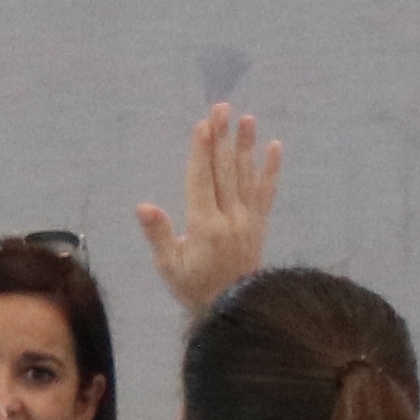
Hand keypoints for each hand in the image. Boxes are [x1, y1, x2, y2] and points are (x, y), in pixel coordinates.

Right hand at [136, 104, 283, 315]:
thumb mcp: (170, 267)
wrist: (233, 311)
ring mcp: (248, 220)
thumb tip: (144, 206)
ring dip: (245, 145)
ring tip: (247, 118)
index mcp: (203, 227)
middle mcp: (229, 218)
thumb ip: (159, 234)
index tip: (202, 125)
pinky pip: (267, 193)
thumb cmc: (195, 289)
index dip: (200, 152)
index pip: (200, 181)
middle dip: (222, 137)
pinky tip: (275, 146)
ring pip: (245, 176)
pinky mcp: (260, 225)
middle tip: (222, 108)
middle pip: (224, 171)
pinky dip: (271, 170)